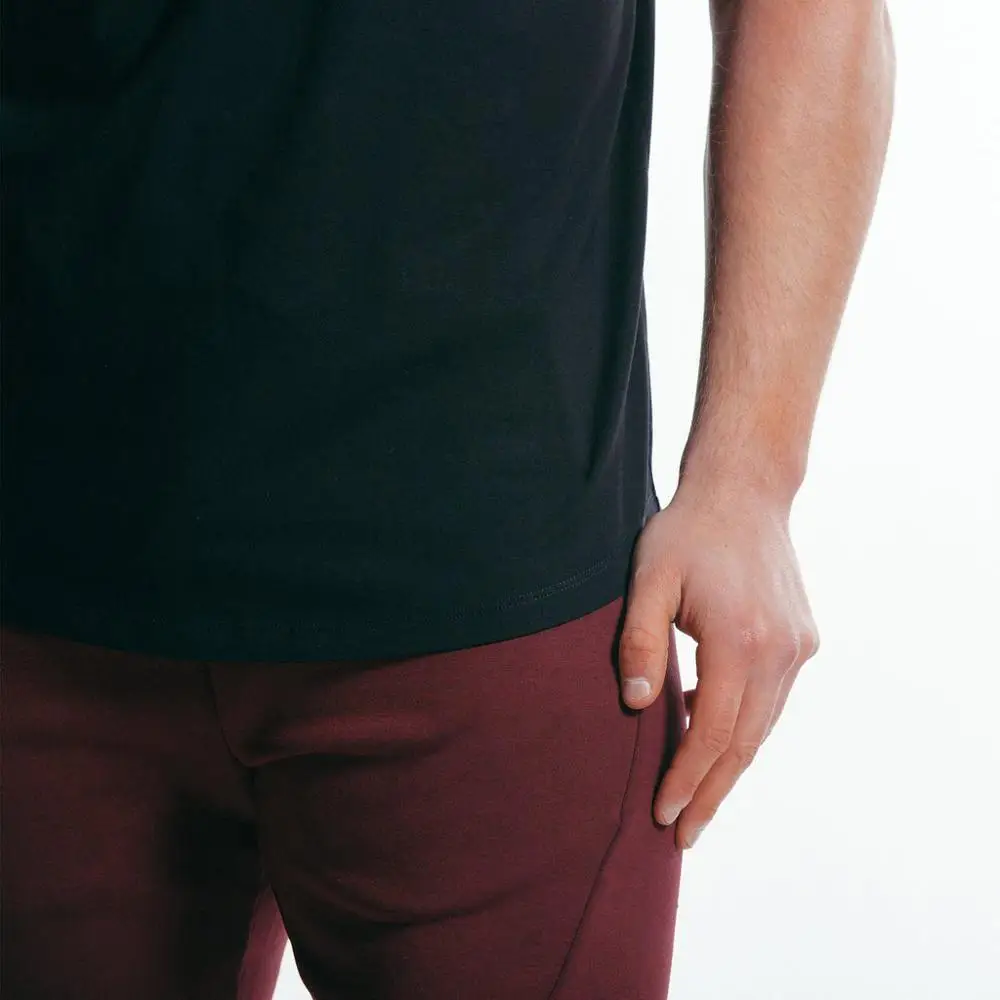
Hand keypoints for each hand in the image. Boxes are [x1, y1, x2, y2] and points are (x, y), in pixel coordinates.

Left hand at [617, 481, 819, 848]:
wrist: (745, 493)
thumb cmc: (686, 533)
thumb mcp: (648, 579)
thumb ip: (640, 642)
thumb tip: (637, 705)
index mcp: (738, 639)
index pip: (711, 731)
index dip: (686, 778)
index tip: (663, 816)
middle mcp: (778, 651)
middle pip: (743, 742)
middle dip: (711, 792)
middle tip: (683, 834)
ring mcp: (798, 647)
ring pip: (763, 727)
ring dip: (729, 767)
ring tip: (699, 803)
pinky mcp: (804, 641)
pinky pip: (772, 701)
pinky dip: (745, 729)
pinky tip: (715, 740)